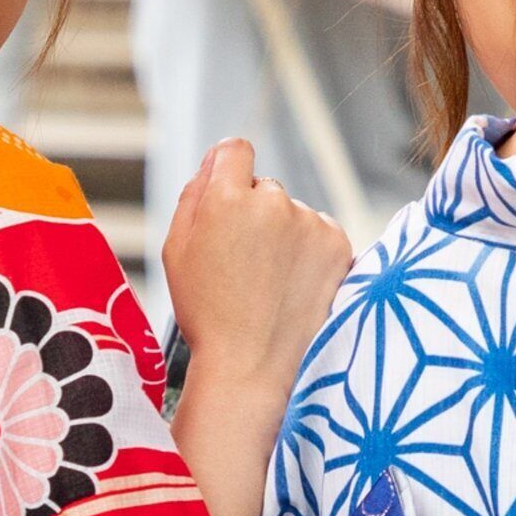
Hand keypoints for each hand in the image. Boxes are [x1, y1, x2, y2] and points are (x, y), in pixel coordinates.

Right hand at [162, 141, 352, 396]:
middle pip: (264, 188)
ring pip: (294, 214)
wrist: (251, 366)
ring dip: (285, 235)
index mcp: (227, 198)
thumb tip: (215, 163)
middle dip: (254, 214)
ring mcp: (311, 222)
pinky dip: (310, 254)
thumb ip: (193, 195)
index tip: (228, 197)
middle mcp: (274, 201)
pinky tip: (293, 286)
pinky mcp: (339, 244)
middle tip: (244, 264)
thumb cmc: (208, 312)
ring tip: (269, 284)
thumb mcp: (176, 250)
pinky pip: (320, 233)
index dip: (228, 171)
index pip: (235, 149)